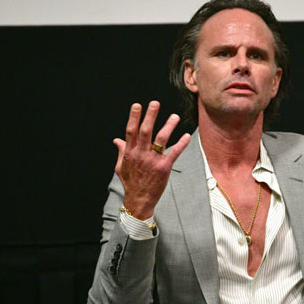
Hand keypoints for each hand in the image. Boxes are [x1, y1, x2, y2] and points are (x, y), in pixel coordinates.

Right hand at [113, 101, 190, 219]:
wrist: (139, 200)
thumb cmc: (131, 183)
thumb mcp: (121, 166)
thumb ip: (121, 151)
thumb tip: (117, 140)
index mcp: (130, 152)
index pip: (131, 131)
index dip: (134, 117)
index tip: (137, 105)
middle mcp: (141, 154)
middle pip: (146, 131)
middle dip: (150, 116)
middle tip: (155, 103)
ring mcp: (153, 161)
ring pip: (161, 139)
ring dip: (168, 126)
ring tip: (175, 116)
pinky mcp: (164, 168)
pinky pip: (174, 153)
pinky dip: (181, 144)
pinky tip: (187, 136)